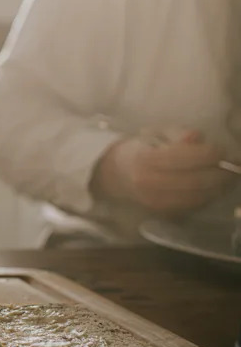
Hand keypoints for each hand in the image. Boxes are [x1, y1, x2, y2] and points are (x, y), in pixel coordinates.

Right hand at [93, 129, 233, 215]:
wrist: (117, 175)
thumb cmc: (141, 149)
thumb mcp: (156, 134)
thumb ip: (177, 134)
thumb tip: (196, 137)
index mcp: (146, 159)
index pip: (186, 157)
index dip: (211, 154)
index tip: (222, 149)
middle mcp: (149, 183)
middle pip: (196, 181)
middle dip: (221, 173)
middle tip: (234, 164)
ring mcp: (155, 201)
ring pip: (198, 197)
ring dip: (219, 187)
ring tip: (228, 176)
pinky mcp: (162, 212)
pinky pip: (193, 206)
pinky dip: (208, 196)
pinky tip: (213, 187)